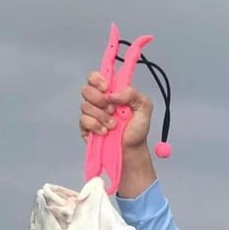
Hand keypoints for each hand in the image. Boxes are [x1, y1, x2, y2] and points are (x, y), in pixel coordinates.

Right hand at [79, 71, 156, 196]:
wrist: (132, 151)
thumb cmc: (137, 130)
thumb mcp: (144, 107)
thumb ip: (133, 94)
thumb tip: (113, 94)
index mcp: (110, 92)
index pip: (95, 77)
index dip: (97, 79)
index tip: (107, 88)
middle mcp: (98, 101)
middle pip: (86, 90)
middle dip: (99, 100)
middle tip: (112, 110)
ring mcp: (91, 115)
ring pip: (85, 106)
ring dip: (101, 116)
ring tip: (113, 126)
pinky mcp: (86, 128)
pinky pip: (83, 121)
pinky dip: (95, 126)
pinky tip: (105, 132)